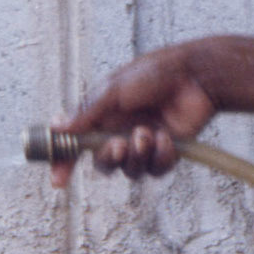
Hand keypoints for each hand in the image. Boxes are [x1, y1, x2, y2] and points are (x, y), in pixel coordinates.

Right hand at [50, 36, 253, 188]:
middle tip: (119, 146)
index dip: (66, 162)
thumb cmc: (155, 74)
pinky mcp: (166, 153)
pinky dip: (160, 156)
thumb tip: (57, 127)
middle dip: (109, 159)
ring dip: (138, 156)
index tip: (58, 179)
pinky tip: (166, 136)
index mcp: (103, 116)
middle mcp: (121, 132)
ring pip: (130, 171)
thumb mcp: (114, 89)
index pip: (77, 145)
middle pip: (103, 164)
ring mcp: (144, 145)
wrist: (196, 75)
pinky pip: (156, 170)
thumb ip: (87, 112)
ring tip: (149, 133)